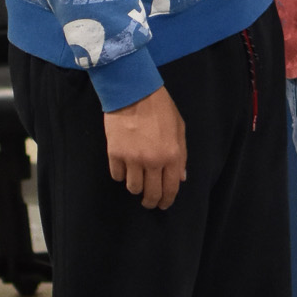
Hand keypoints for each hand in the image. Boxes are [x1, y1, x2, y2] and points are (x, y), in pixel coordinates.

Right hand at [104, 85, 186, 210]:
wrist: (133, 92)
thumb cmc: (160, 108)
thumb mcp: (179, 129)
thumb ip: (181, 155)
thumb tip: (180, 178)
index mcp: (172, 155)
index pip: (170, 188)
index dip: (167, 200)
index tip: (163, 204)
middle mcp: (153, 161)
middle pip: (151, 193)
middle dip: (150, 201)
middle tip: (148, 202)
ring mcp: (133, 159)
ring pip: (133, 188)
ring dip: (135, 187)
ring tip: (137, 181)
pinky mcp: (115, 154)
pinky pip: (117, 176)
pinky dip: (121, 175)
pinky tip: (124, 168)